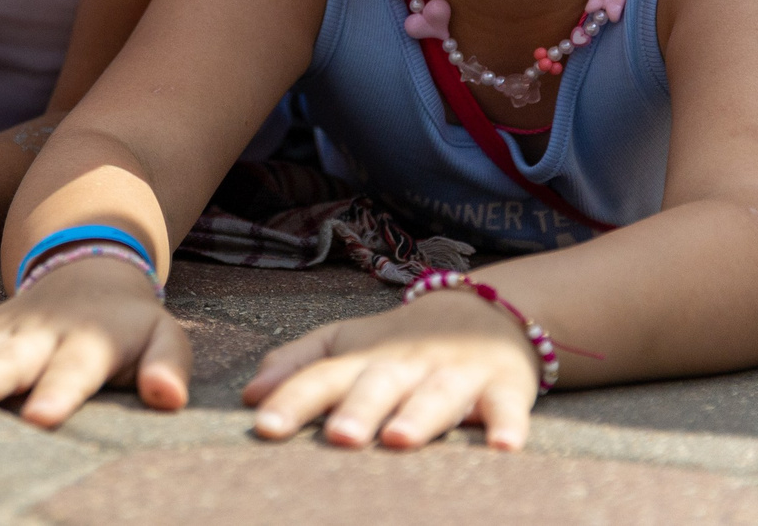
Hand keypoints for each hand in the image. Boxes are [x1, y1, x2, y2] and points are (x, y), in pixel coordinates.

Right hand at [0, 256, 190, 426]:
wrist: (91, 266)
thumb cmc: (131, 322)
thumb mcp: (165, 336)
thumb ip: (168, 366)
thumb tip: (167, 398)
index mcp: (89, 342)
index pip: (73, 371)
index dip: (57, 393)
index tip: (38, 418)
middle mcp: (42, 335)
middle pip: (10, 362)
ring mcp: (8, 330)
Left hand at [239, 288, 540, 450]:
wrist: (485, 311)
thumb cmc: (399, 343)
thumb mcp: (344, 344)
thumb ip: (297, 365)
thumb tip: (248, 398)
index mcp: (363, 358)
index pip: (321, 376)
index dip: (292, 399)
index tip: (264, 425)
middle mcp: (406, 365)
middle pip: (378, 385)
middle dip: (358, 410)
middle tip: (337, 436)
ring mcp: (456, 374)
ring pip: (437, 396)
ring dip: (419, 416)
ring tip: (399, 440)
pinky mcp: (504, 387)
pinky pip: (507, 408)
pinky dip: (508, 426)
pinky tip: (504, 447)